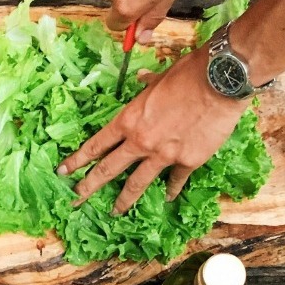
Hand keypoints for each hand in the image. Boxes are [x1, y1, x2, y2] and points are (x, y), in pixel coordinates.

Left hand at [58, 48, 245, 213]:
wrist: (220, 81)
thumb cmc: (188, 73)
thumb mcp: (160, 77)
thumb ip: (147, 86)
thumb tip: (141, 80)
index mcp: (129, 120)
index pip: (96, 145)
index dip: (78, 159)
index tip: (64, 171)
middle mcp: (141, 141)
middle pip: (108, 169)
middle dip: (89, 186)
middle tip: (76, 199)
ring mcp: (163, 155)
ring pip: (137, 183)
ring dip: (124, 200)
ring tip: (115, 211)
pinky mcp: (187, 161)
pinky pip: (175, 180)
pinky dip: (171, 189)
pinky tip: (167, 197)